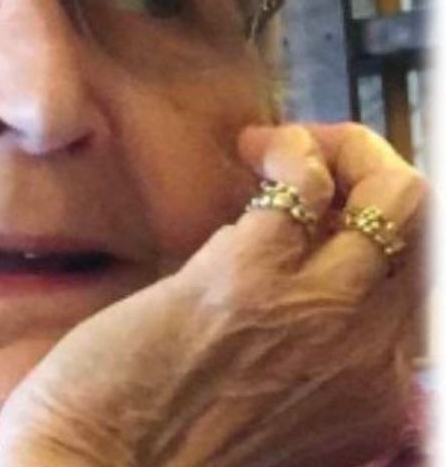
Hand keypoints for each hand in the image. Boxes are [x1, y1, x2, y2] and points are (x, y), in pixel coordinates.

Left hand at [0, 123, 427, 466]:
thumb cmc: (163, 434)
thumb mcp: (274, 408)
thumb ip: (310, 350)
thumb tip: (299, 256)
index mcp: (375, 391)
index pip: (423, 276)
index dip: (379, 220)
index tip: (327, 203)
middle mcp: (368, 355)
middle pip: (429, 228)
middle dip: (380, 171)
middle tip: (318, 163)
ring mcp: (319, 313)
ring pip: (403, 199)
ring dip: (347, 150)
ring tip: (280, 155)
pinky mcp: (250, 274)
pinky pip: (310, 184)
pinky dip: (291, 149)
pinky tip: (250, 153)